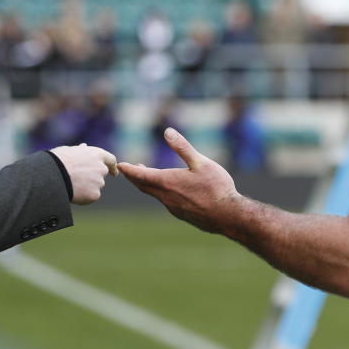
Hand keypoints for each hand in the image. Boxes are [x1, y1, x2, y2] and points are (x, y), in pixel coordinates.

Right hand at [51, 143, 117, 204]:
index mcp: (97, 154)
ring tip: (72, 185)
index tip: (113, 172)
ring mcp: (99, 182)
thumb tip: (83, 147)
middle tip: (82, 181)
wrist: (53, 175)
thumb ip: (80, 151)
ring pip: (95, 187)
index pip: (111, 160)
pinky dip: (84, 197)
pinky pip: (91, 197)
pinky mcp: (95, 195)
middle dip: (95, 178)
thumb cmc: (57, 160)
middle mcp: (101, 168)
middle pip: (102, 175)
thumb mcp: (68, 151)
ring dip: (88, 187)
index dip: (112, 167)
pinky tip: (73, 193)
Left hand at [118, 127, 239, 232]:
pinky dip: (160, 193)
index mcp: (168, 182)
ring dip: (147, 185)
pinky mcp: (182, 215)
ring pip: (155, 195)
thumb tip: (167, 131)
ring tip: (146, 177)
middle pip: (144, 186)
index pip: (141, 175)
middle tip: (128, 170)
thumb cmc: (216, 187)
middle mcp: (166, 197)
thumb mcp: (201, 162)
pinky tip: (168, 191)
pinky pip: (166, 202)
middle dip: (135, 177)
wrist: (228, 216)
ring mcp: (173, 208)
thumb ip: (182, 147)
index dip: (130, 169)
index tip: (121, 165)